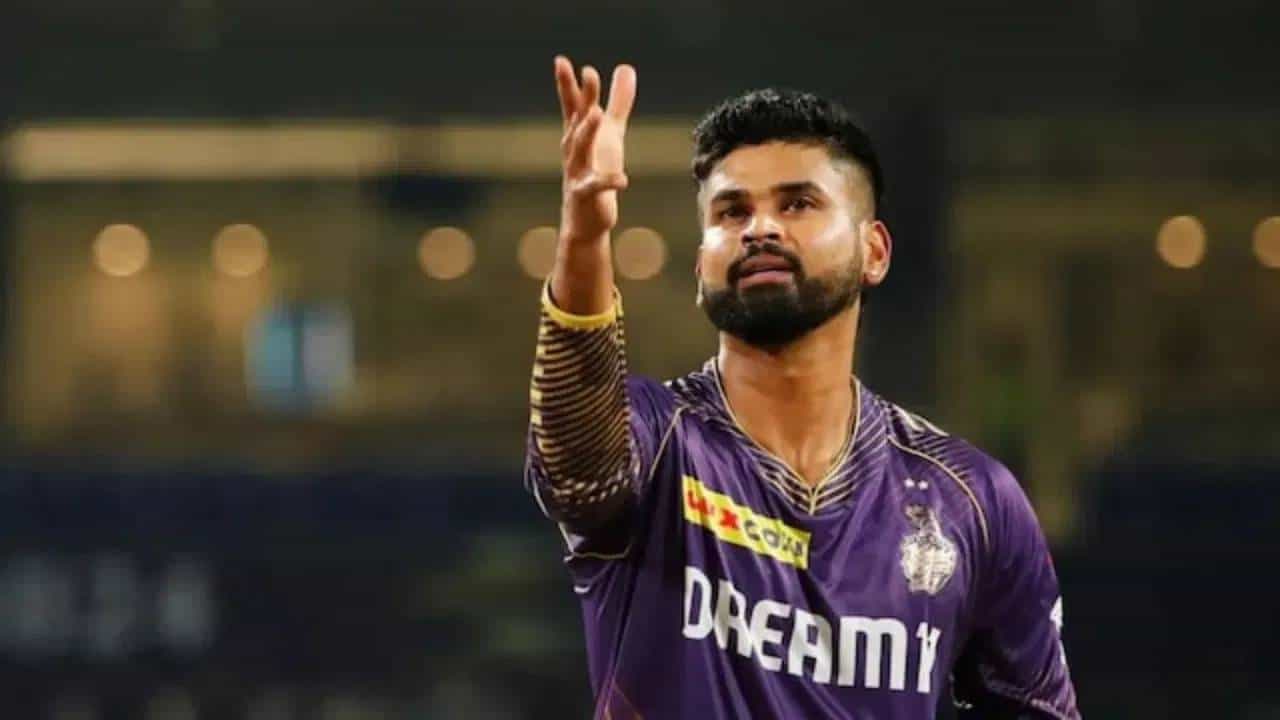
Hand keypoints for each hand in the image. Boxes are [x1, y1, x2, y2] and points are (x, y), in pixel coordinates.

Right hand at [555, 56, 636, 241]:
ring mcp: (577, 173)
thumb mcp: (612, 134)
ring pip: (580, 149)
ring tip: (598, 113)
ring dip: (587, 131)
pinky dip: (608, 182)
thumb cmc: (596, 172)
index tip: (561, 61)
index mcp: (578, 135)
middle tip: (588, 73)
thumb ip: (619, 102)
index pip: (571, 105)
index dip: (567, 84)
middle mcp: (573, 151)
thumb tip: (626, 68)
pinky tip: (623, 179)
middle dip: (583, 98)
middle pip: (576, 120)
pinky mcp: (586, 196)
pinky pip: (596, 187)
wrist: (585, 221)